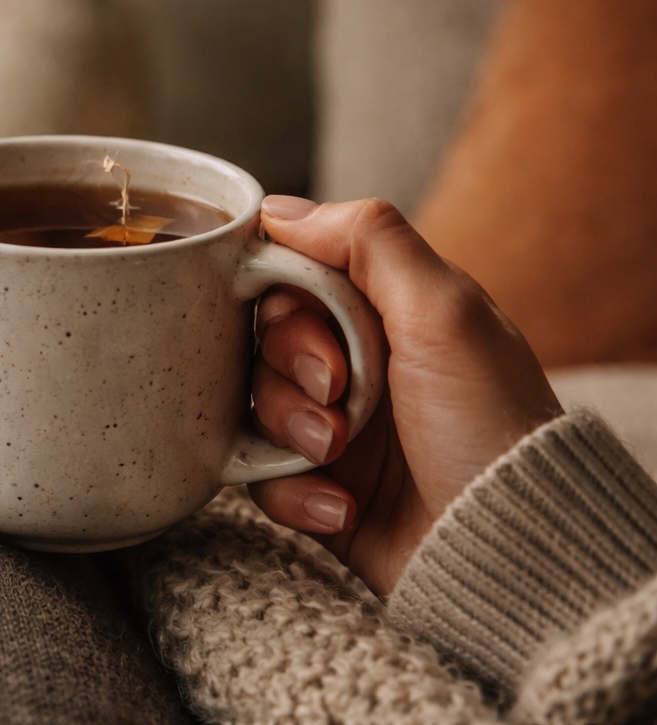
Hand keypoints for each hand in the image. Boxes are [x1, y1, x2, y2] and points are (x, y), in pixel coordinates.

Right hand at [248, 196, 561, 595]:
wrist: (505, 552)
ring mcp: (338, 425)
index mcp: (394, 310)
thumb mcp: (446, 313)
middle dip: (290, 363)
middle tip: (335, 390)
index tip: (300, 314)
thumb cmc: (491, 428)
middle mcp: (364, 361)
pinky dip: (291, 489)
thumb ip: (370, 241)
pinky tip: (340, 504)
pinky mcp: (318, 486)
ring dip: (289, 427)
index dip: (283, 288)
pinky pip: (260, 473)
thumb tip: (281, 209)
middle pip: (268, 334)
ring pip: (256, 401)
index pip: (299, 268)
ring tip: (337, 454)